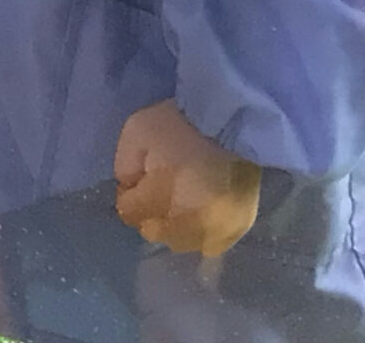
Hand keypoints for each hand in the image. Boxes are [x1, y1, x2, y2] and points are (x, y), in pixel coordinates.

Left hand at [114, 99, 260, 256]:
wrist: (235, 120)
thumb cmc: (182, 123)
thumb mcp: (136, 131)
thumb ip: (125, 168)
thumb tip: (130, 191)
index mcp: (163, 195)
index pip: (129, 213)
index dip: (129, 194)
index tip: (139, 178)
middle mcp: (191, 221)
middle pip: (153, 231)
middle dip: (150, 211)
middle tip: (161, 187)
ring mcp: (218, 229)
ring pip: (180, 242)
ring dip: (174, 225)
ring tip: (182, 199)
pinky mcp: (239, 228)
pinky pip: (210, 245)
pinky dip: (201, 232)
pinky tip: (201, 213)